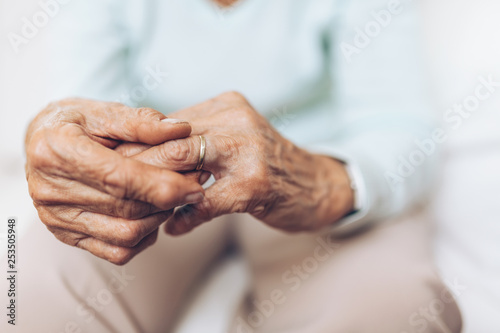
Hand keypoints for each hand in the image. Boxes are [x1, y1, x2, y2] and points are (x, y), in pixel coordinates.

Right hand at [25, 98, 204, 263]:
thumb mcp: (103, 111)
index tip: (195, 187)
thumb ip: (141, 122)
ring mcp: (55, 217)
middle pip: (126, 209)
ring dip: (159, 219)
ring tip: (170, 197)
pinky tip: (150, 215)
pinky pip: (116, 251)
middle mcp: (49, 190)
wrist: (41, 141)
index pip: (118, 178)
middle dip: (169, 201)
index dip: (162, 186)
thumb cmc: (74, 122)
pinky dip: (144, 238)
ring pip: (126, 235)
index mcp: (57, 151)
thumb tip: (181, 130)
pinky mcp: (65, 235)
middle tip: (194, 186)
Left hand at [131, 92, 353, 234]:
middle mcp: (235, 119)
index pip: (168, 122)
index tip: (111, 166)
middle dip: (138, 166)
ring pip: (183, 163)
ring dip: (158, 191)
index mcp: (225, 105)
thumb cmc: (266, 166)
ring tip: (140, 210)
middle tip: (114, 190)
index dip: (137, 145)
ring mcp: (247, 149)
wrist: (316, 185)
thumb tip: (142, 158)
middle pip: (170, 139)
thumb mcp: (233, 140)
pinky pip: (205, 201)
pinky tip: (176, 227)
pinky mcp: (255, 183)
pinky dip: (186, 217)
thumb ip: (195, 143)